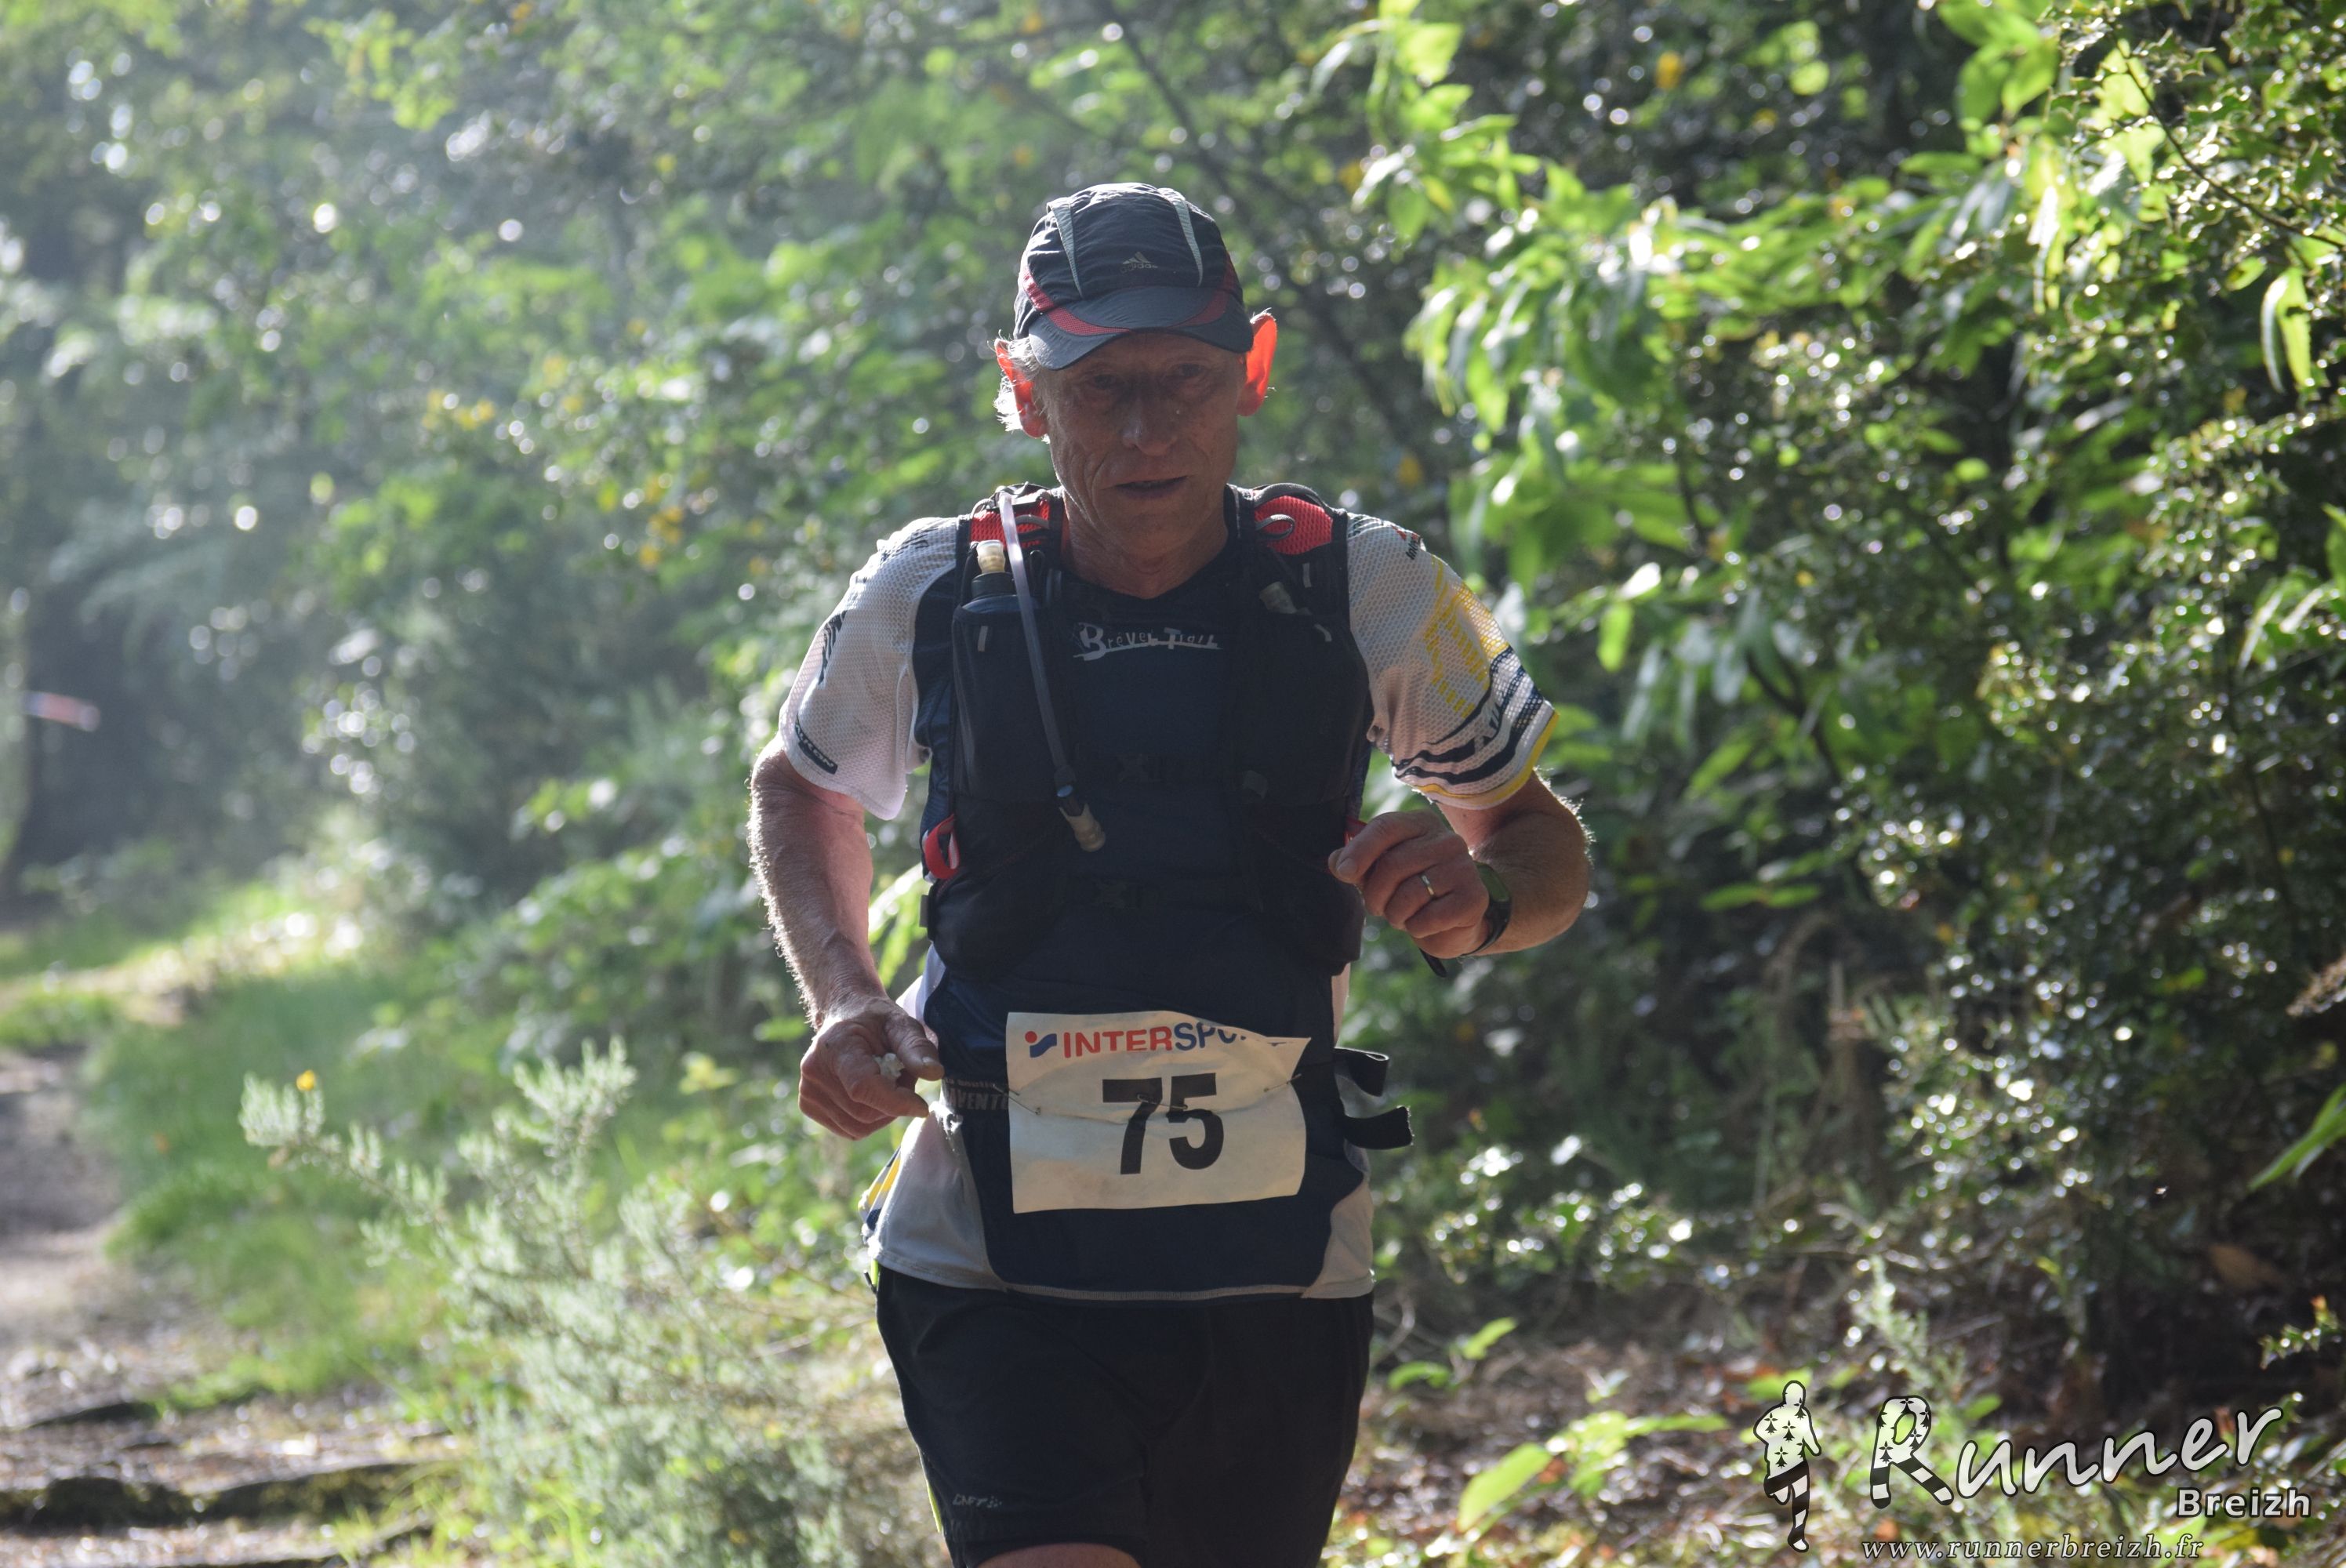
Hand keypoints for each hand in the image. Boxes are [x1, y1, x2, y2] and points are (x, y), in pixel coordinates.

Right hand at [797, 993, 942, 1138]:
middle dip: (894, 1105)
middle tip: (902, 1080)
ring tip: (885, 1084)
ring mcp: (807, 1089)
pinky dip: (869, 1119)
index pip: (863, 1088)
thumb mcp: (902, 1024)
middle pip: (864, 1113)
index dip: (896, 1102)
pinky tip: (871, 1095)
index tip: (922, 1106)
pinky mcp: (808, 1104)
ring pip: (858, 1127)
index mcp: (836, 1046)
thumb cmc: (876, 1021)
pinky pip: (850, 1129)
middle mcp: (814, 1070)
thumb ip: (917, 1047)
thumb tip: (934, 1073)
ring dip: (883, 1113)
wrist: (845, 1016)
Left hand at [1327, 811, 1490, 960]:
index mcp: (1421, 824)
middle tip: (1377, 907)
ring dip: (1395, 914)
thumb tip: (1337, 862)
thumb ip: (1355, 863)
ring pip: (1410, 894)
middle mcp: (1447, 840)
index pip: (1385, 828)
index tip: (1344, 873)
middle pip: (1392, 864)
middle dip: (1375, 895)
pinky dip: (1417, 928)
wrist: (1453, 922)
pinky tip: (1424, 923)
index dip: (1359, 851)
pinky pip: (1429, 918)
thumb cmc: (1410, 890)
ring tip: (1401, 915)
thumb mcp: (1379, 872)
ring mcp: (1464, 867)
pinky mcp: (1473, 897)